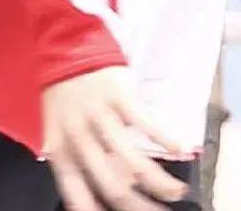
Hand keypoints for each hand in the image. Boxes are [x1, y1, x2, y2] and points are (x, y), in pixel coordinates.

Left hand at [41, 67, 190, 210]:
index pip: (79, 198)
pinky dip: (165, 140)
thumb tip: (120, 187)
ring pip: (134, 163)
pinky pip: (146, 123)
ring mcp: (100, 116)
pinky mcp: (119, 95)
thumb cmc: (62, 93)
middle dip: (141, 208)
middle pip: (115, 187)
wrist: (62, 45)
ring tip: (175, 192)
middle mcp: (79, 137)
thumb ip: (84, 161)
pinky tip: (179, 150)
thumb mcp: (61, 130)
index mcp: (61, 150)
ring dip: (160, 183)